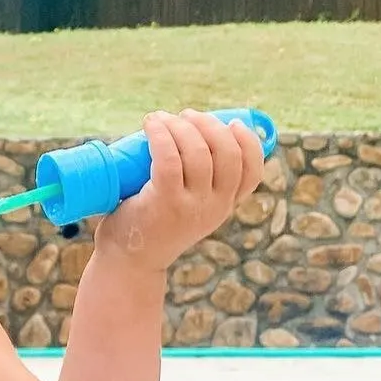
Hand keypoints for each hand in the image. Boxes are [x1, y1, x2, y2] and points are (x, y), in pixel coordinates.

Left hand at [95, 109, 265, 273]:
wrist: (127, 263)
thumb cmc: (150, 227)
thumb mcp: (186, 208)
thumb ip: (197, 184)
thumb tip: (193, 132)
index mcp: (224, 206)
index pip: (252, 172)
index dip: (248, 142)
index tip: (232, 124)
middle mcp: (215, 207)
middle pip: (228, 153)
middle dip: (209, 124)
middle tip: (185, 116)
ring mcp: (192, 206)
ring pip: (198, 152)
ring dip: (181, 126)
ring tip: (162, 119)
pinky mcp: (165, 202)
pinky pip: (168, 158)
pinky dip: (161, 135)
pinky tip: (151, 123)